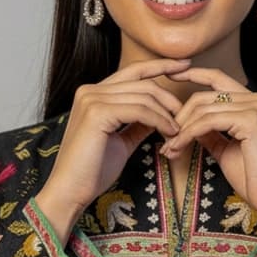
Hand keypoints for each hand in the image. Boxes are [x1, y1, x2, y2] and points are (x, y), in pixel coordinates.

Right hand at [35, 59, 189, 241]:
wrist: (70, 191)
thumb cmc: (92, 171)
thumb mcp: (121, 142)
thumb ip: (137, 124)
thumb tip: (160, 116)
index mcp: (94, 94)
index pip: (133, 71)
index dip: (161, 66)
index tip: (185, 65)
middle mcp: (90, 90)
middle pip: (143, 82)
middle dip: (169, 97)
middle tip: (185, 116)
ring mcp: (92, 99)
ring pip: (144, 96)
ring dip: (167, 114)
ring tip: (177, 131)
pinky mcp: (97, 113)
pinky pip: (140, 110)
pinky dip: (159, 121)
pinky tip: (169, 133)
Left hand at [161, 67, 256, 244]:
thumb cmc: (254, 177)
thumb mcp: (226, 149)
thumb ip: (211, 132)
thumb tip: (188, 124)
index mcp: (254, 102)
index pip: (217, 79)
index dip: (192, 74)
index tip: (169, 75)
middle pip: (204, 96)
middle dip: (179, 116)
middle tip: (165, 138)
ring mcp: (256, 107)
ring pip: (202, 109)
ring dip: (180, 130)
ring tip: (170, 149)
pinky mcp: (251, 120)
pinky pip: (207, 121)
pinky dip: (188, 134)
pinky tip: (178, 147)